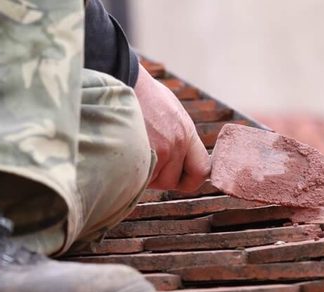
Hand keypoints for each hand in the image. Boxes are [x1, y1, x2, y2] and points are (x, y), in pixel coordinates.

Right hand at [134, 64, 210, 191]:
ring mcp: (158, 150)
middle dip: (159, 179)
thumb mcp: (171, 111)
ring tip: (133, 153)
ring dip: (143, 175)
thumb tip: (179, 159)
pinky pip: (137, 177)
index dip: (189, 179)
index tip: (178, 177)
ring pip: (152, 181)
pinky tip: (125, 153)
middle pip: (172, 181)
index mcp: (187, 133)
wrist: (121, 77)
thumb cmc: (142, 93)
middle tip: (148, 165)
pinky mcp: (138, 153)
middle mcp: (176, 144)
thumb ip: (178, 136)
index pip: (201, 171)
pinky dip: (130, 172)